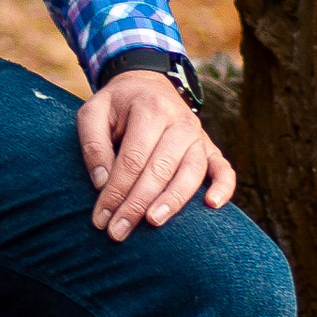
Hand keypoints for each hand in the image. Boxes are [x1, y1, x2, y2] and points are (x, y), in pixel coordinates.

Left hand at [76, 70, 232, 239]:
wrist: (148, 85)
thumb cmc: (117, 105)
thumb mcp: (93, 112)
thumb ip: (93, 144)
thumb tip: (102, 183)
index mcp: (150, 109)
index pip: (133, 159)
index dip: (116, 191)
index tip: (101, 218)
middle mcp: (179, 122)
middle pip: (160, 169)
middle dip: (137, 204)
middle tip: (118, 232)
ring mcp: (198, 135)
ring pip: (191, 173)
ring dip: (173, 201)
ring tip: (153, 222)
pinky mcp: (209, 148)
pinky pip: (223, 169)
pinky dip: (223, 187)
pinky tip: (212, 205)